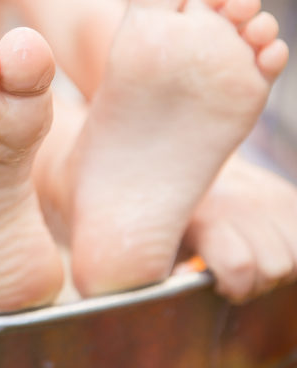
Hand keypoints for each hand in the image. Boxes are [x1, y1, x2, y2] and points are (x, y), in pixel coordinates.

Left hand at [185, 157, 296, 302]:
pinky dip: (292, 251)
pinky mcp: (287, 194)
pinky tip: (269, 247)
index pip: (239, 265)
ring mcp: (269, 197)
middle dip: (258, 282)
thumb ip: (172, 265)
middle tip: (237, 275)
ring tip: (255, 260)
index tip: (221, 285)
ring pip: (296, 256)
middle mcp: (242, 204)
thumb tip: (182, 282)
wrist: (190, 160)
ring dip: (280, 268)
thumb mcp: (164, 236)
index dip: (234, 287)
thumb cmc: (175, 210)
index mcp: (207, 216)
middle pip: (275, 266)